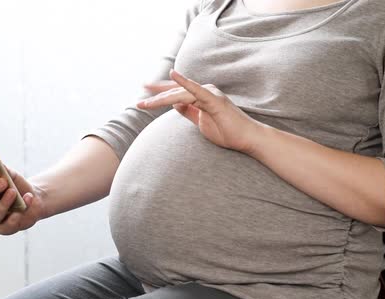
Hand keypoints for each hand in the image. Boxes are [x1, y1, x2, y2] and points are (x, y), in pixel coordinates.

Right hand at [0, 166, 48, 235]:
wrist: (33, 200)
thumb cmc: (17, 186)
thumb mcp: (12, 176)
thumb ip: (5, 170)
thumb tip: (1, 166)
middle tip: (4, 181)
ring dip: (5, 202)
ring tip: (14, 191)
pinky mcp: (4, 230)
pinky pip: (9, 225)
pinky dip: (18, 214)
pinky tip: (24, 204)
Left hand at [138, 69, 264, 153]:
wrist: (246, 138)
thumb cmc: (226, 131)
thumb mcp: (200, 122)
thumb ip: (188, 112)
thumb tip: (175, 105)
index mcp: (201, 97)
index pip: (177, 92)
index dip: (160, 91)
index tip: (144, 91)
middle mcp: (204, 91)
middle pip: (175, 93)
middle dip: (156, 98)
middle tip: (139, 103)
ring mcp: (210, 94)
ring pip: (181, 94)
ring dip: (161, 98)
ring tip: (146, 104)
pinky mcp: (214, 100)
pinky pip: (196, 90)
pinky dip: (184, 82)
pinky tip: (173, 74)